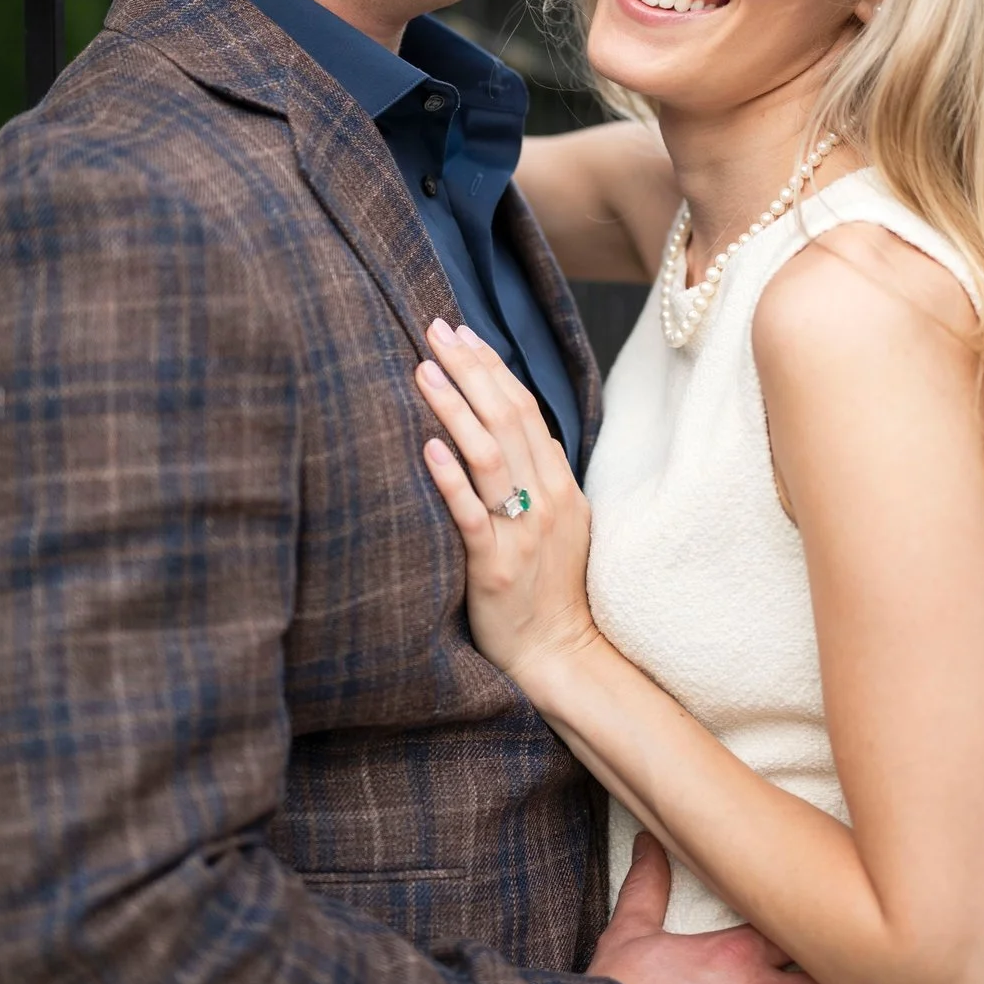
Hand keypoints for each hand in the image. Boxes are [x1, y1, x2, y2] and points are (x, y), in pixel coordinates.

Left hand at [415, 317, 598, 680]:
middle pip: (509, 419)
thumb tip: (506, 430)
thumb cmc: (549, 589)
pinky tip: (428, 447)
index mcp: (560, 485)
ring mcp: (524, 532)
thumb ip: (536, 478)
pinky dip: (452, 479)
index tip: (461, 332)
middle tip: (435, 330)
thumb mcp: (558, 523)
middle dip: (471, 370)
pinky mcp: (497, 567)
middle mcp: (547, 500)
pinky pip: (474, 516)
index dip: (493, 367)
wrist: (559, 653)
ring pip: (491, 457)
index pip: (526, 410)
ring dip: (456, 410)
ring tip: (424, 371)